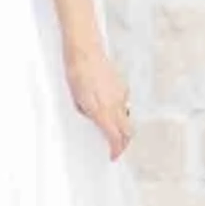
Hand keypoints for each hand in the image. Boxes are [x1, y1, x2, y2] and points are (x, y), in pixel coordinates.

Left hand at [64, 42, 133, 160]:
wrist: (84, 50)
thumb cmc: (76, 73)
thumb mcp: (76, 101)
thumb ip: (88, 114)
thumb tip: (93, 122)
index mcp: (103, 111)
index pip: (116, 138)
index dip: (116, 150)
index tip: (112, 156)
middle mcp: (115, 104)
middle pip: (128, 131)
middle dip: (124, 143)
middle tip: (115, 148)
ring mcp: (121, 94)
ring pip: (126, 117)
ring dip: (121, 126)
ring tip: (110, 129)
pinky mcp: (121, 85)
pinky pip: (123, 103)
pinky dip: (118, 110)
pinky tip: (107, 107)